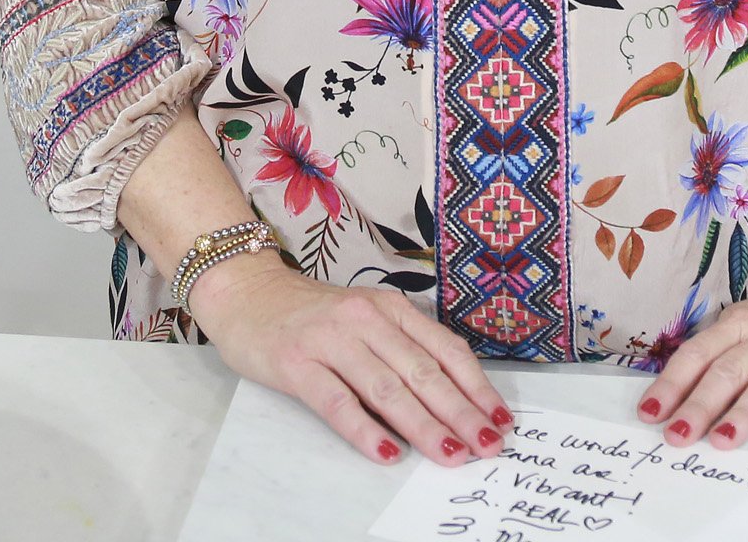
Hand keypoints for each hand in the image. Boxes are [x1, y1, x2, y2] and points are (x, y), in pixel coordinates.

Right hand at [190, 252, 510, 467]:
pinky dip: (365, 430)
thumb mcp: (365, 320)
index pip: (445, 349)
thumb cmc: (312, 316)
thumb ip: (400, 349)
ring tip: (451, 454)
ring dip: (423, 425)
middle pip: (423, 372)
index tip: (501, 419)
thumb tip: (450, 401)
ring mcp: (331, 340)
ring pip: (387, 388)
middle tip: (487, 445)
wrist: (246, 293)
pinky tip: (388, 453)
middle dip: (461, 412)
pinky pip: (337, 402)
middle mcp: (366, 319)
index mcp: (390, 308)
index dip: (477, 386)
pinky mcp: (297, 364)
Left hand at [635, 273, 747, 449]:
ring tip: (724, 440)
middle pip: (728, 370)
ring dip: (745, 411)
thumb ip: (719, 359)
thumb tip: (675, 406)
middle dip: (699, 405)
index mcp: (737, 324)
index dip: (671, 384)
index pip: (697, 354)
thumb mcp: (746, 330)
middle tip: (678, 436)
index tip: (649, 415)